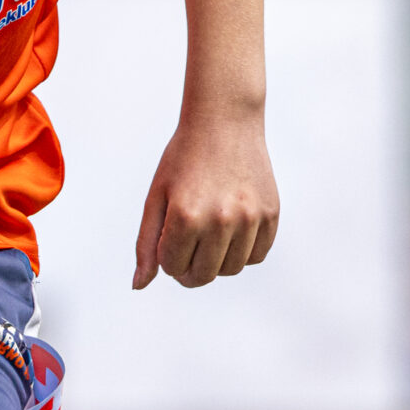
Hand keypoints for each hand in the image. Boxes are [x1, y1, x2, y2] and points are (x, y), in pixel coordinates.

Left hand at [133, 110, 279, 289]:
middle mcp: (221, 220)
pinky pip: (256, 256)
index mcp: (185, 216)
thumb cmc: (184, 159)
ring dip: (216, 261)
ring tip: (208, 234)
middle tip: (187, 249)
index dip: (167, 259)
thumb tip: (139, 285)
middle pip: (203, 276)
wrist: (224, 123)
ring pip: (231, 269)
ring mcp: (250, 218)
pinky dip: (242, 252)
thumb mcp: (157, 197)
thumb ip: (147, 244)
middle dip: (189, 270)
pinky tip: (231, 231)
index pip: (173, 267)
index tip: (168, 241)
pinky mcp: (271, 214)